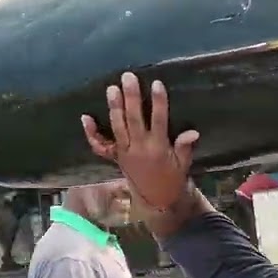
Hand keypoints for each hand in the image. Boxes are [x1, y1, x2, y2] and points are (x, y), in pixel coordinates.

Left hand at [82, 72, 200, 209]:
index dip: (158, 102)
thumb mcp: (183, 164)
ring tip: (112, 89)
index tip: (156, 84)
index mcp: (158, 148)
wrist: (156, 199)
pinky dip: (92, 133)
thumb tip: (192, 133)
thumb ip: (185, 147)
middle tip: (128, 77)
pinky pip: (101, 147)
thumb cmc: (173, 177)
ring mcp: (124, 152)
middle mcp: (139, 148)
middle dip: (131, 98)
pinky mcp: (115, 157)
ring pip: (117, 127)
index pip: (158, 120)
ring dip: (114, 108)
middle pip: (134, 119)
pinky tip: (85, 117)